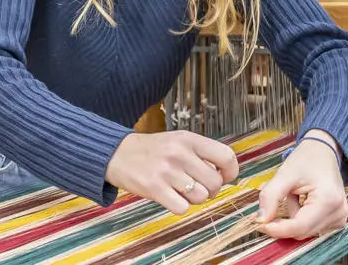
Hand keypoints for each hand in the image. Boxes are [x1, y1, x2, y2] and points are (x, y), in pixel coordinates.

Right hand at [105, 130, 239, 213]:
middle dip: (210, 190)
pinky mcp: (154, 188)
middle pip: (215, 183)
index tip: (223, 177)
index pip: (226, 156)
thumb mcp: (178, 141)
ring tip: (181, 191)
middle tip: (198, 187)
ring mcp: (167, 171)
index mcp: (189, 139)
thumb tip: (223, 176)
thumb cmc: (153, 150)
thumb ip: (201, 154)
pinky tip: (170, 197)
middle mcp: (179, 153)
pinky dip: (179, 207)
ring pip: (200, 197)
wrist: (117, 154)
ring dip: (194, 199)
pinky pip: (182, 208)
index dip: (230, 172)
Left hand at [255, 131, 347, 238]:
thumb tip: (261, 220)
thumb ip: (271, 197)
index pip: (299, 226)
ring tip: (294, 195)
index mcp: (328, 200)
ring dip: (292, 218)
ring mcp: (339, 218)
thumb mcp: (284, 174)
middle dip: (283, 222)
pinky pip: (310, 228)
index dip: (277, 229)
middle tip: (271, 203)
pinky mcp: (336, 220)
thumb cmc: (307, 159)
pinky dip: (300, 218)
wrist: (324, 151)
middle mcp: (338, 213)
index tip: (259, 225)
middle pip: (302, 232)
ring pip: (304, 232)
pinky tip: (302, 201)